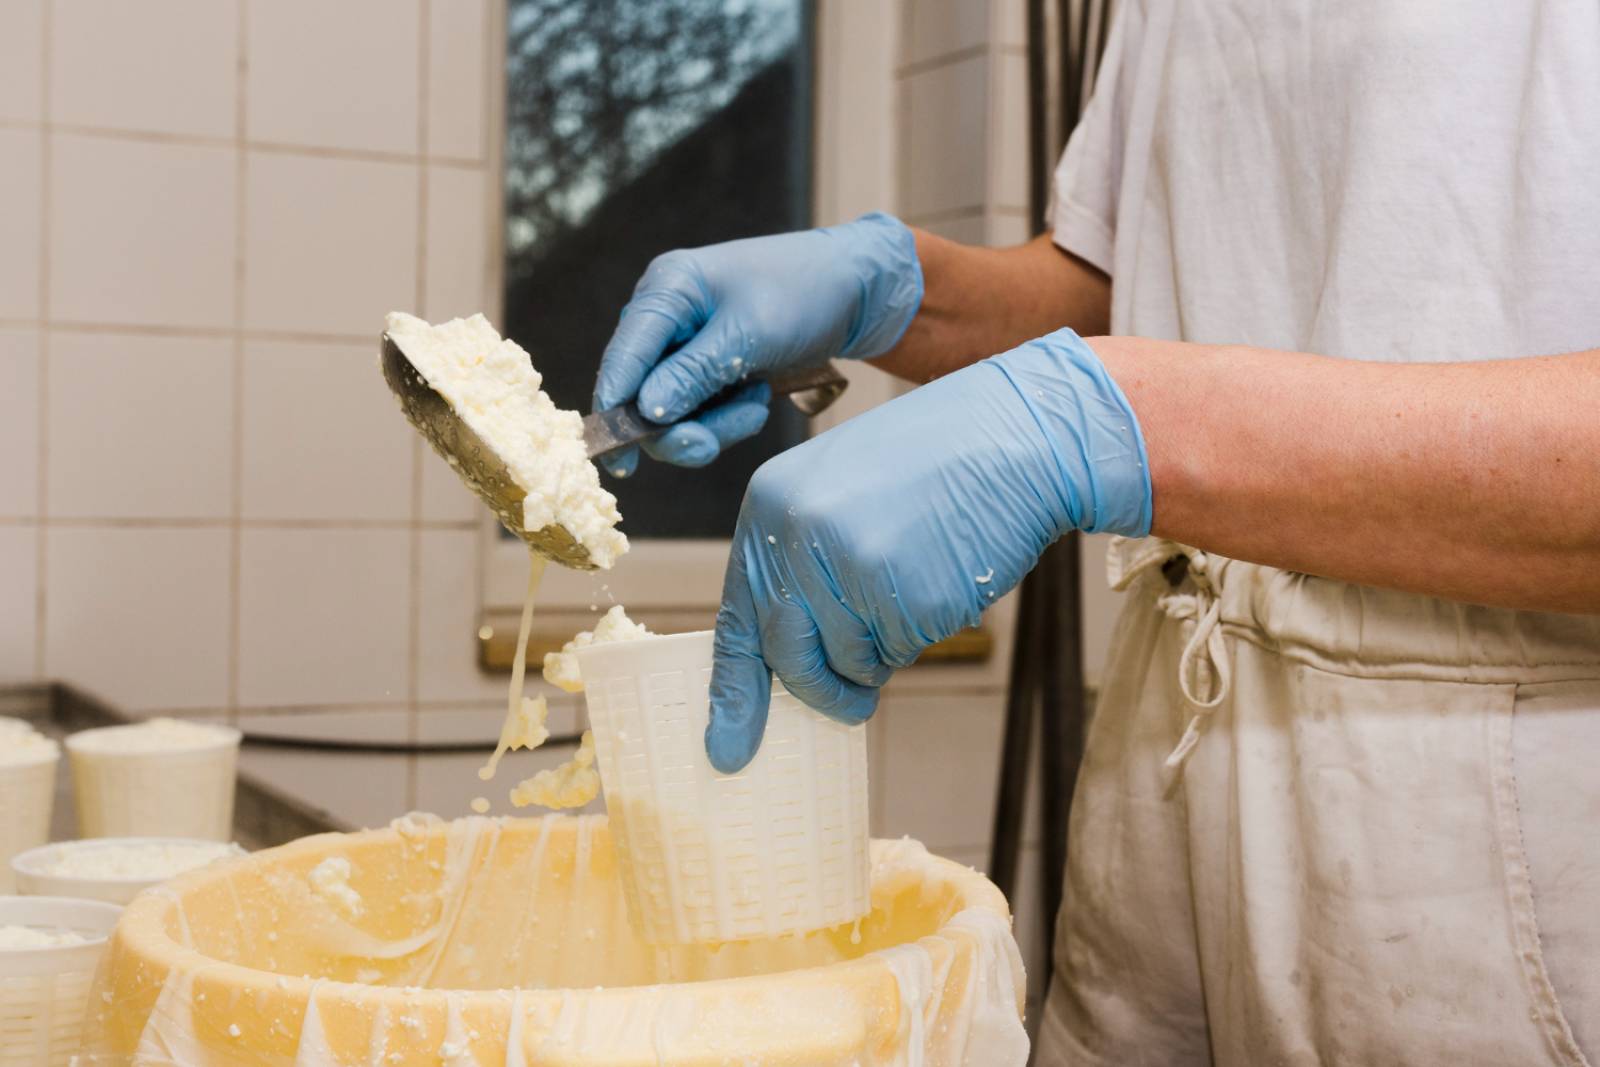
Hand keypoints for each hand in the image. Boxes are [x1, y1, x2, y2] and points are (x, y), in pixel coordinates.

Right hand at [592, 212, 921, 474]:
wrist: (855, 289)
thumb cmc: (802, 294)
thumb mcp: (748, 335)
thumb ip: (693, 374)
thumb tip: (645, 412)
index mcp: (666, 290)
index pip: (623, 355)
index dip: (614, 407)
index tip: (617, 459)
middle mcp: (667, 317)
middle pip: (642, 393)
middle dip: (678, 426)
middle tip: (708, 445)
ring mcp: (687, 345)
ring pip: (673, 411)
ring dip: (713, 424)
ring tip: (757, 405)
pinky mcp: (709, 367)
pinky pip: (700, 411)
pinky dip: (728, 417)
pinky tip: (759, 397)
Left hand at [704, 327, 1152, 771]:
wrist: (1012, 433)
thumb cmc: (931, 465)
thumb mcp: (839, 495)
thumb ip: (803, 567)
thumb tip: (788, 656)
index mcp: (770, 507)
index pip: (738, 619)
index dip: (735, 691)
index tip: (728, 751)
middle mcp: (796, 537)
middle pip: (788, 656)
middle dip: (823, 688)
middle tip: (853, 701)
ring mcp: (848, 567)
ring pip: (850, 662)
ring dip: (884, 649)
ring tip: (914, 584)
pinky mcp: (903, 595)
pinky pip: (902, 651)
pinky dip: (924, 632)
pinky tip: (941, 576)